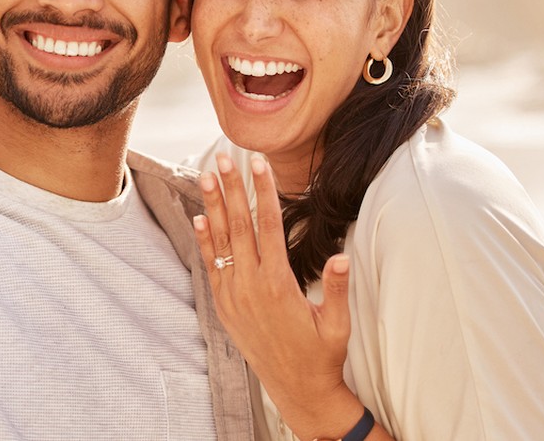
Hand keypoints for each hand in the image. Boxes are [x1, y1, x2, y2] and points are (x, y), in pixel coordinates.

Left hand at [194, 152, 362, 438]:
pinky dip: (205, 240)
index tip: (259, 164)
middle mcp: (251, 286)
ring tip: (207, 175)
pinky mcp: (225, 306)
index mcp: (279, 284)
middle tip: (224, 156)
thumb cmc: (322, 354)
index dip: (264, 192)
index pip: (269, 226)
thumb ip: (338, 288)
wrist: (297, 389)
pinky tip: (201, 217)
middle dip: (232, 188)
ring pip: (221, 242)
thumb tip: (342, 255)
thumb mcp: (338, 323)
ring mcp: (233, 295)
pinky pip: (211, 266)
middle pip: (239, 225)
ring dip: (214, 206)